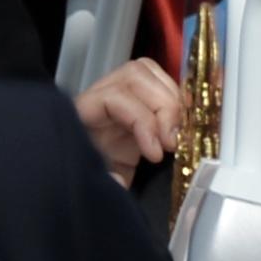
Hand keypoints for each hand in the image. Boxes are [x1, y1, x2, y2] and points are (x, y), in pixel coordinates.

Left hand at [77, 58, 184, 181]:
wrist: (80, 188)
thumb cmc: (83, 183)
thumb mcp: (90, 187)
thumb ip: (103, 183)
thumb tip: (118, 182)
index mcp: (81, 115)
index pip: (115, 96)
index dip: (142, 120)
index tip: (155, 155)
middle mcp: (99, 98)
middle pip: (135, 74)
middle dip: (164, 106)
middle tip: (173, 142)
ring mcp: (119, 97)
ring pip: (149, 72)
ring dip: (173, 100)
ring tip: (177, 134)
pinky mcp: (137, 104)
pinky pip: (159, 85)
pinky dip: (177, 102)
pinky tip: (180, 128)